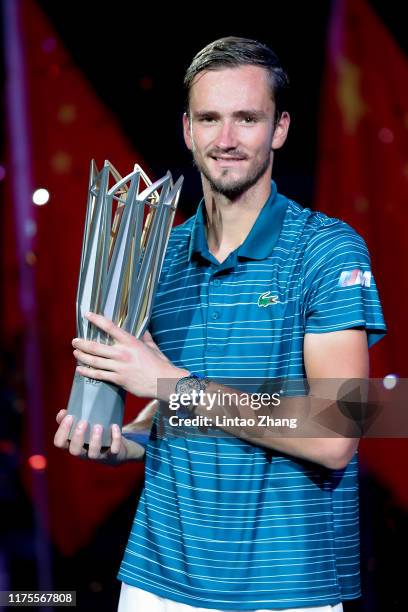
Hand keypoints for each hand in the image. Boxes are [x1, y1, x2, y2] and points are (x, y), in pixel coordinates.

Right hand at [53, 409, 144, 464]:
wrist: (115, 449)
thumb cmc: (92, 435)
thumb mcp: (80, 427)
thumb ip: (69, 420)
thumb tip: (62, 412)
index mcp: (72, 445)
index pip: (59, 443)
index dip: (62, 431)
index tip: (70, 417)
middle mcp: (83, 453)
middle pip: (74, 451)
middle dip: (77, 437)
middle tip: (84, 422)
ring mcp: (98, 455)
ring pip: (93, 454)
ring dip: (95, 440)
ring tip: (98, 426)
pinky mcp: (112, 454)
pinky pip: (114, 450)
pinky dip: (115, 438)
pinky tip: (114, 426)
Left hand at [72, 313, 187, 399]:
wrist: (163, 381)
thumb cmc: (160, 364)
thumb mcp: (152, 347)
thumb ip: (145, 338)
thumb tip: (144, 332)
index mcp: (130, 342)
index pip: (110, 327)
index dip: (96, 319)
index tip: (87, 315)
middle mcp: (122, 353)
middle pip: (95, 346)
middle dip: (82, 343)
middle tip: (74, 341)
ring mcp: (119, 367)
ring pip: (94, 361)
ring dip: (82, 356)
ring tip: (75, 352)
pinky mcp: (118, 379)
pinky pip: (99, 375)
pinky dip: (87, 372)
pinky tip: (80, 369)